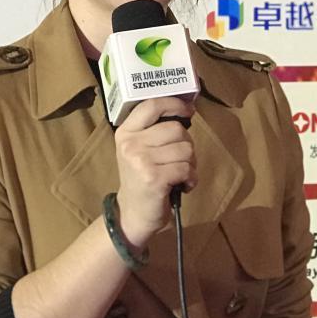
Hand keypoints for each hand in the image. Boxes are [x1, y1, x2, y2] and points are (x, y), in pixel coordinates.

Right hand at [113, 97, 196, 248]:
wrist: (133, 213)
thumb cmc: (142, 178)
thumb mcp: (139, 149)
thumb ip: (155, 130)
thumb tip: (186, 110)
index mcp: (126, 132)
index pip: (152, 105)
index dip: (174, 104)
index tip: (189, 110)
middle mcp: (130, 144)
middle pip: (176, 129)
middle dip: (187, 145)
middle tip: (180, 160)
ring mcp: (141, 161)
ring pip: (186, 149)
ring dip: (190, 164)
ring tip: (180, 174)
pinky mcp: (153, 178)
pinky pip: (187, 169)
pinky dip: (191, 178)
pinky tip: (182, 185)